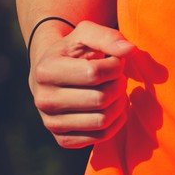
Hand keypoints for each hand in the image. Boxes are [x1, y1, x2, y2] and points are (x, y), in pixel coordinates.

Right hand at [28, 20, 133, 148]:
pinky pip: (101, 137)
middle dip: (118, 85)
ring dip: (120, 103)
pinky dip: (115, 122)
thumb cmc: (73, 51)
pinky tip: (113, 106)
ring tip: (116, 90)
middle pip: (100, 99)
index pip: (94, 73)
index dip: (115, 65)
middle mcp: (43, 100)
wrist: (53, 74)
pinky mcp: (63, 140)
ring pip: (102, 120)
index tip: (116, 61)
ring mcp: (51, 123)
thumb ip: (109, 37)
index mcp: (46, 71)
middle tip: (118, 77)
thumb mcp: (86, 34)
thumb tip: (130, 50)